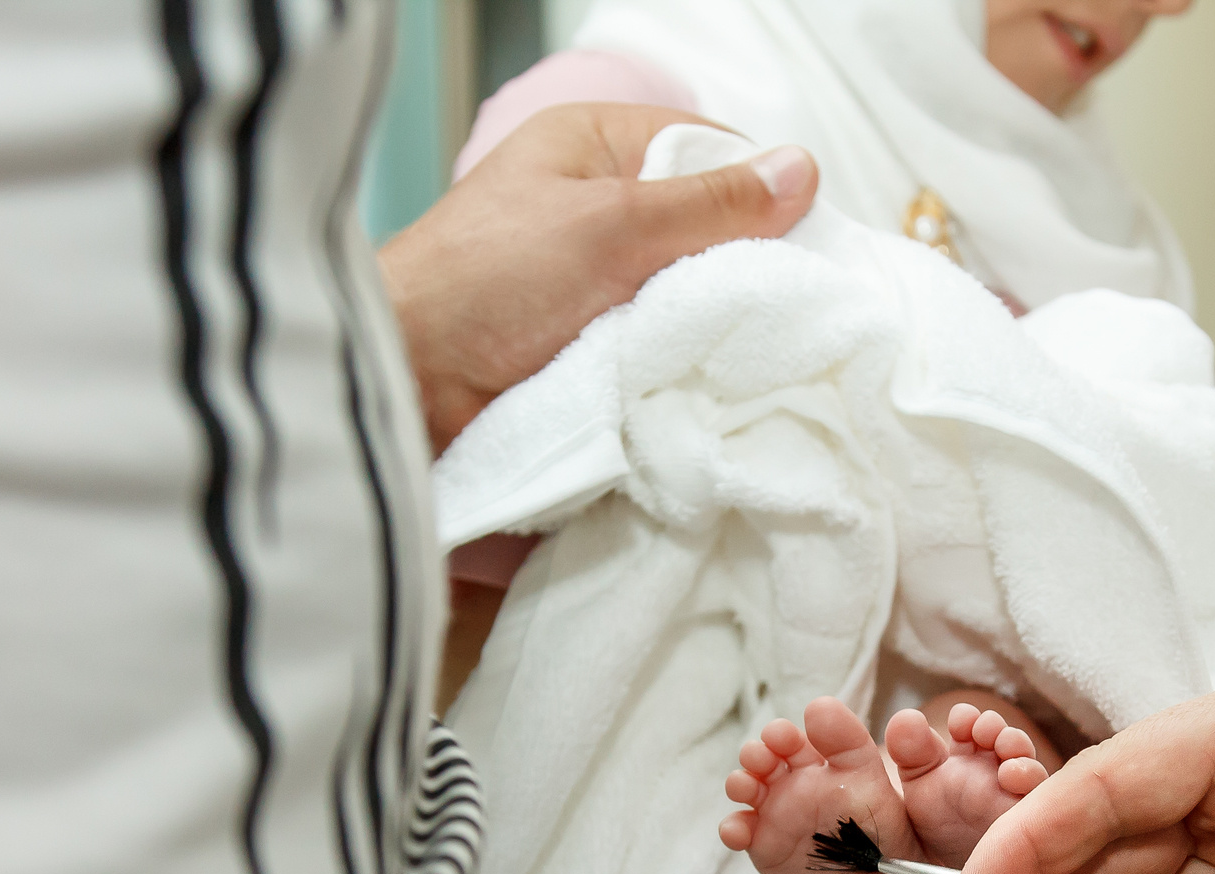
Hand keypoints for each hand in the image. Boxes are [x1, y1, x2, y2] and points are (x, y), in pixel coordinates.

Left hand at [379, 103, 816, 451]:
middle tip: (789, 305)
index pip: (705, 150)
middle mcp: (594, 206)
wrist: (406, 385)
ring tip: (758, 351)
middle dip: (740, 266)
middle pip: (701, 228)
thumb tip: (802, 170)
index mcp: (592, 146)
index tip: (807, 241)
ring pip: (685, 294)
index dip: (757, 191)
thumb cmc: (485, 281)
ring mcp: (591, 281)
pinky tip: (714, 382)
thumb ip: (708, 204)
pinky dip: (683, 364)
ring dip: (712, 325)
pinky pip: (659, 346)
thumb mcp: (610, 225)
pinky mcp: (588, 347)